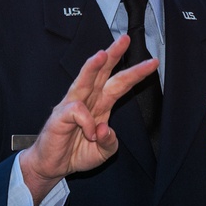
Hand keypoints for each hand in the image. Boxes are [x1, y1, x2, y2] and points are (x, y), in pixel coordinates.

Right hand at [20, 34, 158, 201]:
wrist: (52, 166)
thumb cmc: (75, 154)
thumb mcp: (103, 152)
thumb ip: (110, 142)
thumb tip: (106, 129)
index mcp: (101, 105)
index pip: (120, 84)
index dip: (136, 73)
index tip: (153, 62)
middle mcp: (88, 100)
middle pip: (102, 73)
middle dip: (113, 55)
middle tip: (125, 39)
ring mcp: (72, 105)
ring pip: (84, 80)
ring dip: (92, 67)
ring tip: (102, 54)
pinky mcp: (60, 115)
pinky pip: (77, 111)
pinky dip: (86, 122)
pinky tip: (89, 133)